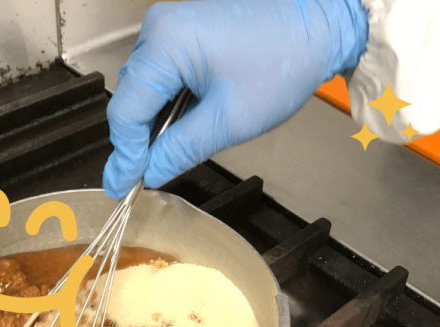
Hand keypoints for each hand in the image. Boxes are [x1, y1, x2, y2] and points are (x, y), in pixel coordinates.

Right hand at [103, 0, 368, 198]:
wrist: (317, 25)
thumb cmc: (282, 63)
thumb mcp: (227, 121)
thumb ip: (179, 151)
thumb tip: (148, 174)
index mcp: (164, 44)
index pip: (126, 112)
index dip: (125, 156)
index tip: (123, 188)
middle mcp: (158, 30)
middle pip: (131, 101)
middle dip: (136, 143)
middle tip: (139, 181)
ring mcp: (169, 29)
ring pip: (144, 92)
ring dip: (152, 127)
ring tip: (162, 159)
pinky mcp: (182, 35)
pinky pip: (161, 79)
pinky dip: (166, 110)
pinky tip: (178, 130)